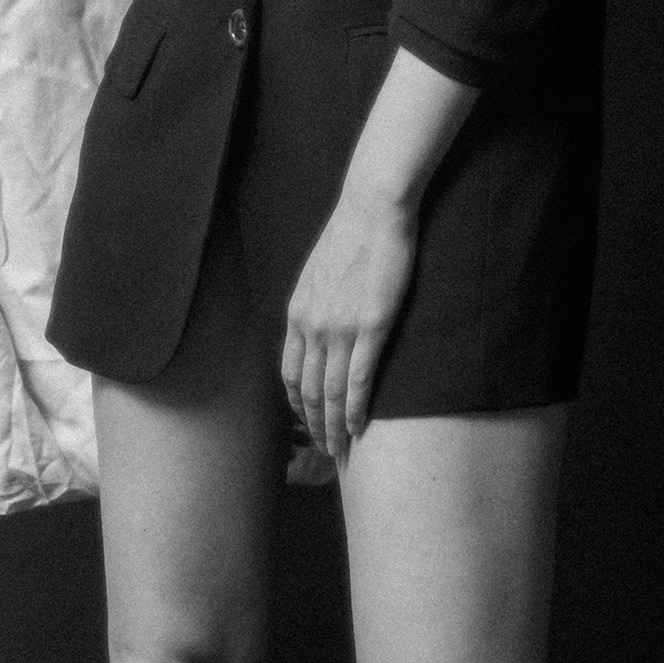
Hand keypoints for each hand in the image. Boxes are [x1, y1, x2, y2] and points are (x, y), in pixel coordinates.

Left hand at [282, 192, 416, 466]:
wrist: (372, 210)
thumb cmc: (350, 237)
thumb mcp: (317, 274)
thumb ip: (314, 307)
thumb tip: (318, 332)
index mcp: (297, 314)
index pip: (291, 375)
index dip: (298, 407)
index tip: (308, 426)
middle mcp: (312, 326)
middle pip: (308, 392)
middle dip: (315, 427)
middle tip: (325, 452)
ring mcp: (340, 329)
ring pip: (331, 393)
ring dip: (335, 428)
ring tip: (341, 451)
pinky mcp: (372, 326)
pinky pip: (359, 380)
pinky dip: (357, 409)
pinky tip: (360, 428)